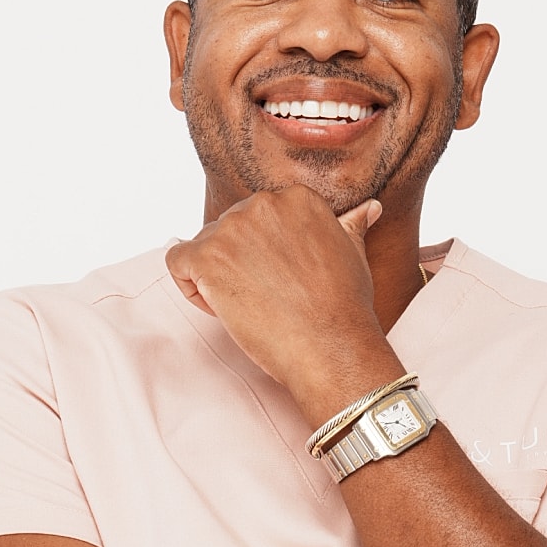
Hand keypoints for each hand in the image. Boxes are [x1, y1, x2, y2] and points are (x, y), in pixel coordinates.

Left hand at [166, 187, 389, 413]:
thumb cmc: (344, 309)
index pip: (258, 219)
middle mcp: (263, 204)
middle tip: (267, 299)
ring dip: (217, 279)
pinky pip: (178, 261)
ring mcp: (232, 229)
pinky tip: (223, 307)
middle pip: (228, 231)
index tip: (282, 281)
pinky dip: (191, 288)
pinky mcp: (207, 257)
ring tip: (251, 307)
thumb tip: (367, 209)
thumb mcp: (353, 256)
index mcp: (297, 198)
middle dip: (239, 264)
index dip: (264, 254)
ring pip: (203, 247)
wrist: (332, 348)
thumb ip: (349, 227)